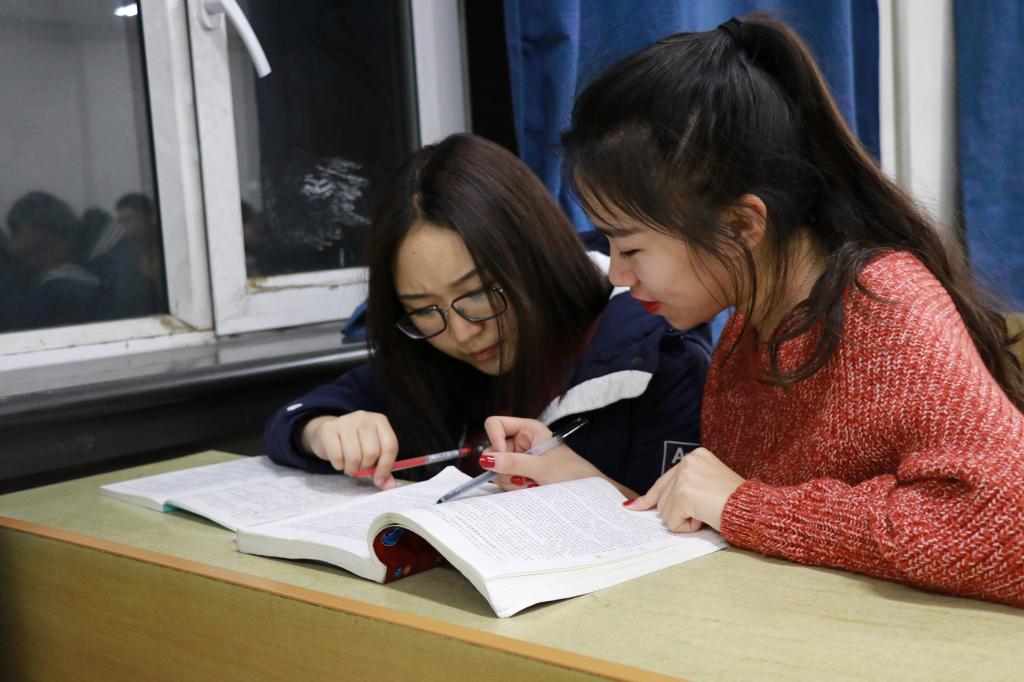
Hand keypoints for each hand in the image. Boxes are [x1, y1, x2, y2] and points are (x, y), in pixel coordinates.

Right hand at [300, 411, 398, 488]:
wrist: (327, 433)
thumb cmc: (354, 444)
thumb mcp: (372, 452)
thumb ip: (383, 468)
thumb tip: (389, 486)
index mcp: (380, 421)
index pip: (390, 445)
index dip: (386, 466)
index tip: (379, 479)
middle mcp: (364, 417)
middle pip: (372, 452)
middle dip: (365, 468)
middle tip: (359, 469)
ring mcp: (345, 421)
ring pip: (354, 457)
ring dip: (352, 469)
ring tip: (349, 466)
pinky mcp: (328, 429)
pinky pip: (337, 457)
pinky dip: (339, 465)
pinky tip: (339, 461)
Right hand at [481, 416, 604, 490]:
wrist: (588, 493)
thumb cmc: (572, 473)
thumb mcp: (542, 467)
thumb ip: (514, 463)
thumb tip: (486, 460)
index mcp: (527, 429)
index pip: (495, 424)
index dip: (494, 440)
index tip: (501, 457)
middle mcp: (521, 443)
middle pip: (493, 451)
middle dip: (504, 468)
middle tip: (521, 478)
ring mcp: (519, 460)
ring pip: (497, 470)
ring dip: (511, 481)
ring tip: (532, 485)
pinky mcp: (520, 476)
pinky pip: (505, 481)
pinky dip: (515, 488)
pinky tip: (531, 489)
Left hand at [625, 447, 743, 531]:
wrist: (752, 508)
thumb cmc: (736, 502)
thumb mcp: (708, 486)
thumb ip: (683, 489)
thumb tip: (649, 503)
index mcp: (696, 456)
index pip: (666, 479)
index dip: (651, 497)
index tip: (636, 506)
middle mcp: (688, 462)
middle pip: (662, 497)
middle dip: (675, 512)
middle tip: (702, 512)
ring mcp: (684, 477)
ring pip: (666, 511)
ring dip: (685, 520)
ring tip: (708, 512)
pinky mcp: (683, 494)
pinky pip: (672, 521)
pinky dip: (687, 527)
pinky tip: (704, 518)